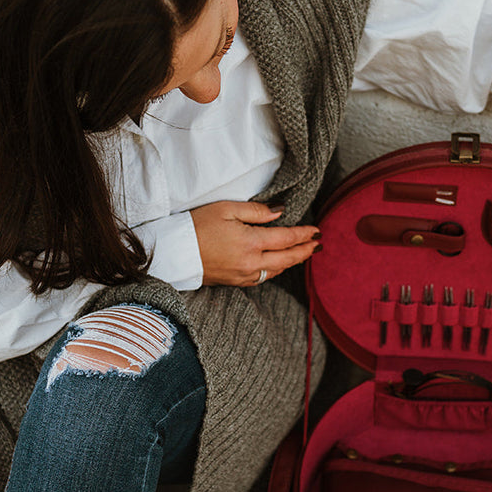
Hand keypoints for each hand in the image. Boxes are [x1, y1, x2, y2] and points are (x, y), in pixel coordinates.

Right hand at [190, 201, 319, 286]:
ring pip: (277, 271)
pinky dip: (276, 270)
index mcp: (251, 242)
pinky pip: (263, 277)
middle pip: (287, 259)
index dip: (304, 235)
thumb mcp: (226, 209)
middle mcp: (251, 263)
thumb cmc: (196, 225)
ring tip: (304, 253)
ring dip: (292, 262)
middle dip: (305, 251)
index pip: (287, 239)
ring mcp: (243, 275)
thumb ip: (256, 211)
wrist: (172, 252)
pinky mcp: (235, 282)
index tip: (317, 230)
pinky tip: (279, 264)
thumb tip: (280, 212)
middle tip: (319, 244)